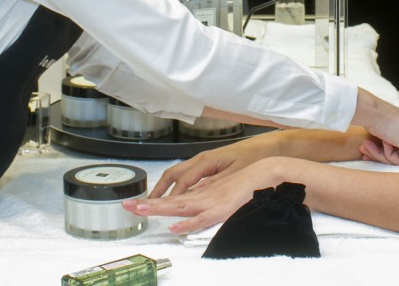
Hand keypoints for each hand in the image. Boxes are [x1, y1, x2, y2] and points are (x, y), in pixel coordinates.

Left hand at [126, 157, 285, 233]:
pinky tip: (176, 227)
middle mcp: (204, 193)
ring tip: (141, 211)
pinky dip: (189, 222)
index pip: (174, 196)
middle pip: (171, 200)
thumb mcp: (225, 188)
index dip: (155, 200)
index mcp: (204, 190)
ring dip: (161, 209)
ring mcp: (212, 199)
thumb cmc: (250, 179)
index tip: (137, 204)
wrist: (269, 170)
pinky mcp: (223, 207)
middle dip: (149, 203)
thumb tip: (195, 201)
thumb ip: (210, 195)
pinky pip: (203, 217)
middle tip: (128, 206)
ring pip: (181, 205)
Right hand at [148, 134, 279, 197]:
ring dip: (166, 187)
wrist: (268, 147)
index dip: (171, 196)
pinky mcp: (210, 165)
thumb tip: (196, 193)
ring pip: (179, 174)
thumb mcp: (236, 173)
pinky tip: (177, 195)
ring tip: (156, 200)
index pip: (182, 181)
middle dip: (159, 190)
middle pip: (174, 174)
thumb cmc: (254, 157)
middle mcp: (202, 160)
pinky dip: (178, 186)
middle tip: (146, 203)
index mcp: (206, 161)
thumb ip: (216, 183)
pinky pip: (188, 176)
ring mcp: (205, 162)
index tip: (160, 208)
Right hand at [352, 89, 398, 165]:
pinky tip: (383, 142)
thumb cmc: (374, 116)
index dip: (383, 151)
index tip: (367, 148)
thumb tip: (387, 152)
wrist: (371, 111)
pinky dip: (388, 155)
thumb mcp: (385, 128)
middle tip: (363, 151)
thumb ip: (390, 140)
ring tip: (364, 146)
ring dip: (380, 155)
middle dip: (380, 155)